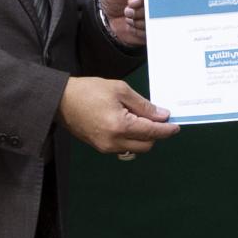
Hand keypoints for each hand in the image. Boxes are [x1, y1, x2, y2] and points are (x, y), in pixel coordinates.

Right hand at [58, 77, 178, 154]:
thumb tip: (161, 115)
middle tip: (157, 118)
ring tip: (139, 118)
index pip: (152, 132)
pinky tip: (127, 123)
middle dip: (156, 134)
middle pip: (147, 145)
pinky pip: (123, 147)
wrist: (61, 101)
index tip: (176, 126)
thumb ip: (143, 105)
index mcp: (120, 125)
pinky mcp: (100, 148)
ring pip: (135, 148)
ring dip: (143, 137)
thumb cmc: (89, 90)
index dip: (166, 129)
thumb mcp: (119, 90)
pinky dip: (131, 138)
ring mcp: (106, 147)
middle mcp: (114, 141)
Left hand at [97, 0, 168, 48]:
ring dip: (138, 20)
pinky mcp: (158, 25)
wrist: (108, 16)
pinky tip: (133, 24)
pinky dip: (139, 29)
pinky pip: (153, 30)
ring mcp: (162, 10)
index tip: (131, 1)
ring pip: (157, 20)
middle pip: (161, 5)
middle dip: (141, 10)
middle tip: (128, 9)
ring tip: (129, 15)